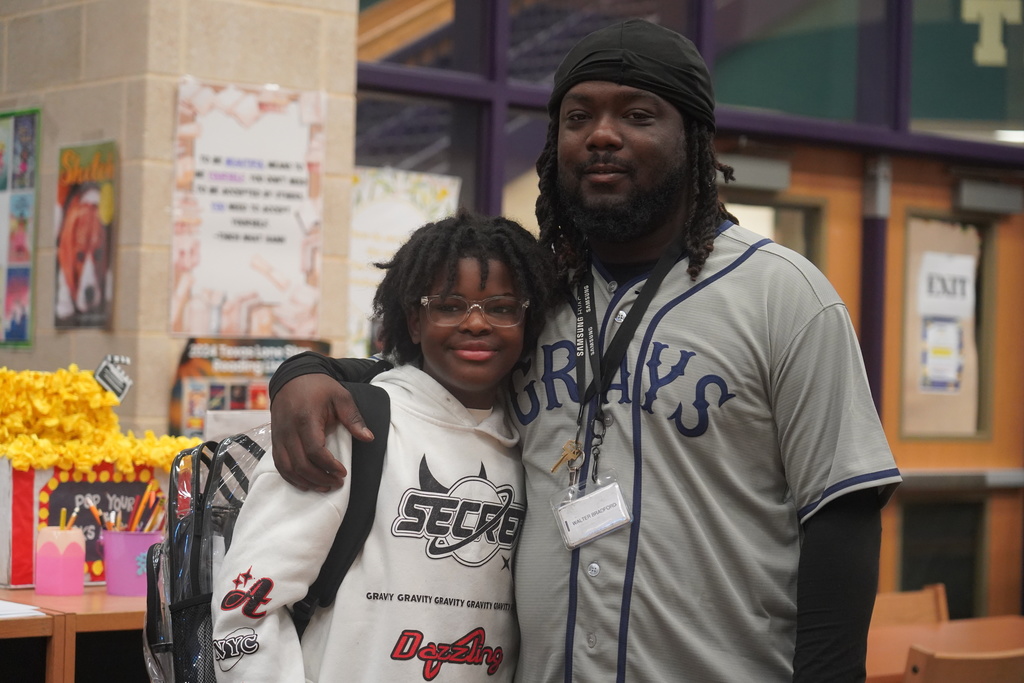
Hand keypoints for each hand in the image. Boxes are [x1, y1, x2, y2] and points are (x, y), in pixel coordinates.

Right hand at [270, 373, 374, 491]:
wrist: (292, 378)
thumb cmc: (319, 388)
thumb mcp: (341, 397)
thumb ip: (354, 418)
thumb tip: (368, 438)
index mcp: (306, 419)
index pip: (314, 450)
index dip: (329, 465)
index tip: (343, 473)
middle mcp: (289, 430)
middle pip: (300, 464)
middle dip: (320, 478)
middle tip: (336, 483)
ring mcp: (279, 436)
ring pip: (287, 468)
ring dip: (306, 482)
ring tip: (324, 487)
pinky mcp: (274, 440)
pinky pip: (279, 464)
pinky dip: (291, 477)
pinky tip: (305, 483)